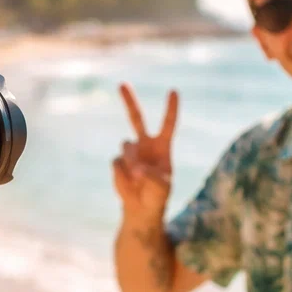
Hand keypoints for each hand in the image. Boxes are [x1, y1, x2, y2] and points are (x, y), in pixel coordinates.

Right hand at [112, 84, 177, 221]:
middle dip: (129, 101)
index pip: (168, 124)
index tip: (173, 91)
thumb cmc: (157, 196)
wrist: (141, 208)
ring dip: (131, 162)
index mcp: (162, 147)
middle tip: (122, 83)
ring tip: (138, 180)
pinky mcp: (118, 162)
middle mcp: (145, 144)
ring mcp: (131, 152)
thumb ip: (150, 177)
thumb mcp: (161, 188)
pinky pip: (117, 163)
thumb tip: (136, 168)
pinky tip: (129, 184)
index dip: (171, 108)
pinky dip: (123, 175)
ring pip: (126, 147)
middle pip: (136, 118)